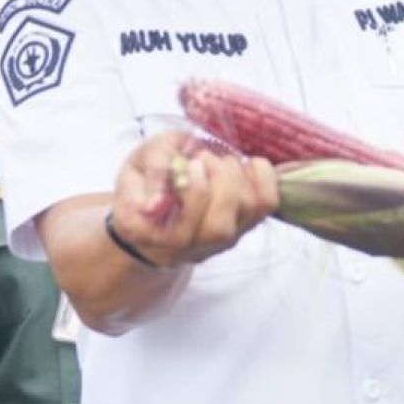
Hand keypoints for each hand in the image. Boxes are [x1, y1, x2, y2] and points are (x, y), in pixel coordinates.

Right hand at [106, 129, 278, 267]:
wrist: (155, 197)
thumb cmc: (145, 178)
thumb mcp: (136, 164)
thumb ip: (152, 173)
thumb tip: (156, 203)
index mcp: (148, 234)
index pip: (181, 234)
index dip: (195, 195)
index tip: (193, 164)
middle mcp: (186, 247)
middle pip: (219, 229)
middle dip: (220, 183)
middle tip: (206, 157)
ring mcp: (218, 241)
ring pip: (246, 216)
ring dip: (239, 178)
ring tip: (221, 160)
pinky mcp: (241, 226)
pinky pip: (266, 206)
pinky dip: (265, 179)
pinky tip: (247, 164)